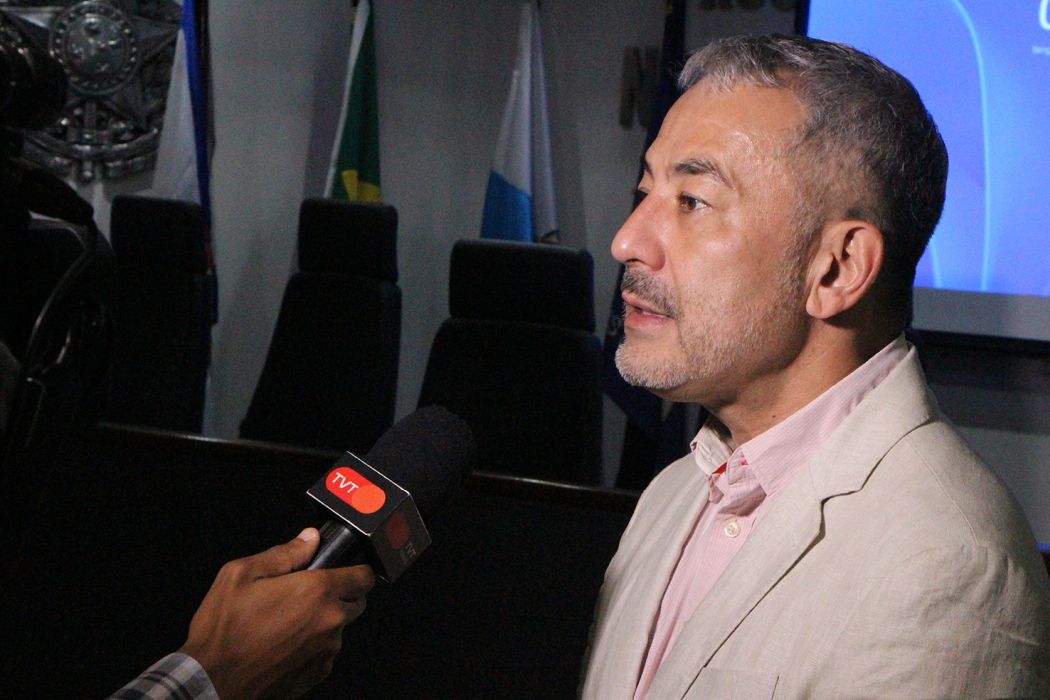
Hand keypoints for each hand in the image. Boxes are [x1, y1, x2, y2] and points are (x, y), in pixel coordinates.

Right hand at [179, 527, 374, 698]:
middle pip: (356, 602)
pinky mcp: (317, 673)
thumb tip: (308, 540)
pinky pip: (326, 651)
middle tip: (307, 595)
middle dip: (339, 595)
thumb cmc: (224, 632)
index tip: (343, 570)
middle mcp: (329, 622)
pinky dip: (313, 645)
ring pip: (340, 628)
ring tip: (287, 622)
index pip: (364, 576)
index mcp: (316, 592)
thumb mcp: (242, 574)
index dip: (355, 570)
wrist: (212, 682)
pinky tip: (284, 643)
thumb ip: (284, 553)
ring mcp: (326, 650)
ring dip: (324, 622)